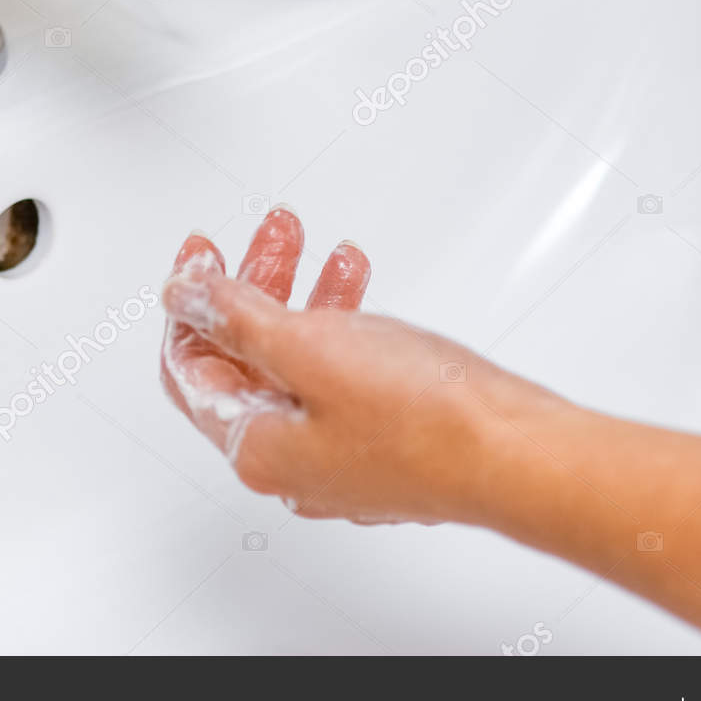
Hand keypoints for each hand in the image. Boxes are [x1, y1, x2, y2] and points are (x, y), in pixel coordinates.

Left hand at [159, 209, 558, 524]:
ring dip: (306, 299)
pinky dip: (345, 329)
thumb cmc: (425, 418)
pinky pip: (342, 378)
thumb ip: (236, 317)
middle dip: (255, 287)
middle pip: (248, 362)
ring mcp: (342, 457)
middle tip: (274, 237)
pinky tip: (364, 295)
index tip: (202, 256)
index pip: (192, 369)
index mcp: (257, 447)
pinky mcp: (387, 445)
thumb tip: (183, 297)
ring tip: (329, 253)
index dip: (190, 304)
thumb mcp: (308, 347)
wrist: (517, 454)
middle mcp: (293, 462)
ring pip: (300, 366)